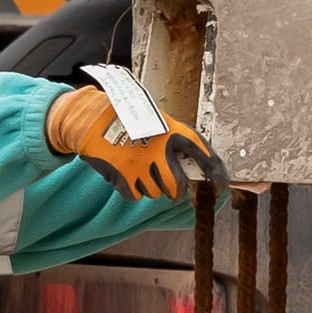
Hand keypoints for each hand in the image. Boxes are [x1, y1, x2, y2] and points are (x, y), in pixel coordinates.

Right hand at [48, 68, 205, 201]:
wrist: (89, 118)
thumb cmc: (124, 117)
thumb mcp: (152, 118)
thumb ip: (170, 138)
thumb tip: (192, 164)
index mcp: (170, 130)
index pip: (201, 151)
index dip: (215, 169)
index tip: (222, 184)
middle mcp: (158, 149)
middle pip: (177, 186)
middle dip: (175, 190)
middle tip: (171, 186)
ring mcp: (140, 164)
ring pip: (155, 192)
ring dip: (151, 187)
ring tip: (141, 172)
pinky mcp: (122, 175)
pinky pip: (135, 195)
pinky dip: (132, 190)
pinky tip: (127, 176)